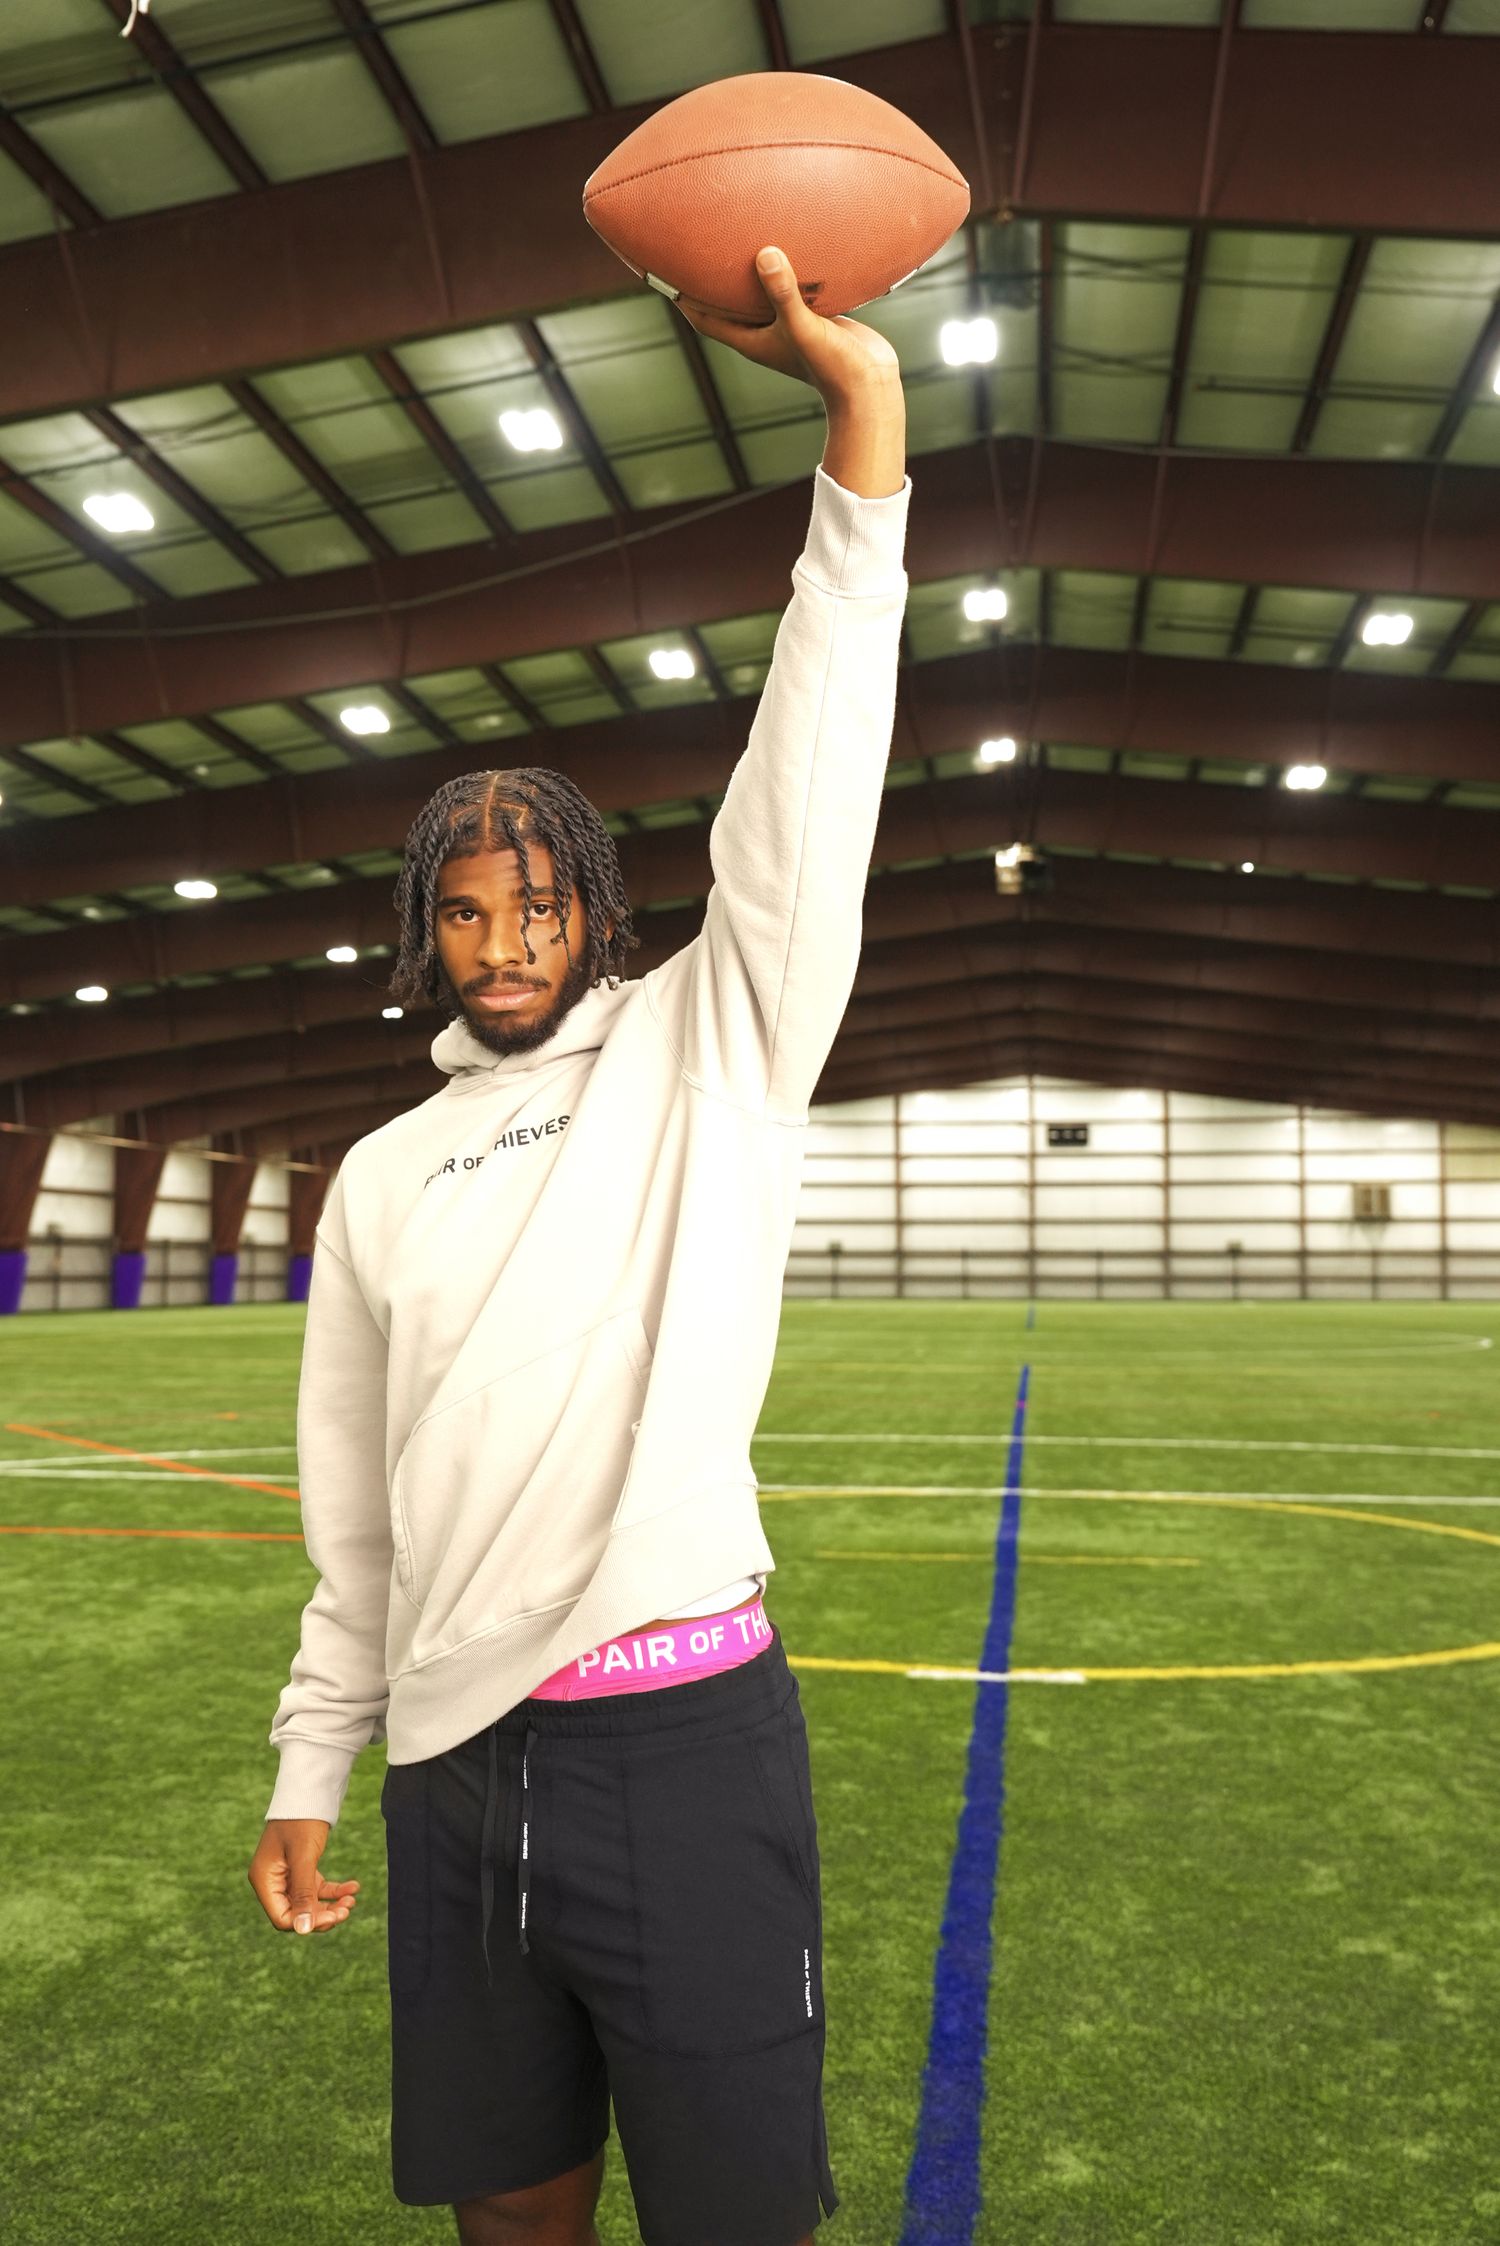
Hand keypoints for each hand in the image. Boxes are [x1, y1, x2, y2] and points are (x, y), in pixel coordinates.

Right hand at [249, 1817, 359, 1936]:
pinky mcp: (302, 1869)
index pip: (282, 1917)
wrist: (310, 1791)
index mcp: (264, 1879)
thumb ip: (303, 1894)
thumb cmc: (301, 1821)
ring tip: (352, 1899)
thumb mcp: (304, 1857)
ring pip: (310, 1902)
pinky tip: (354, 1886)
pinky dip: (335, 1890)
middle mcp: (273, 1881)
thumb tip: (303, 1930)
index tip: (332, 1917)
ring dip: (331, 1904)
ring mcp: (288, 1876)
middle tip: (346, 1909)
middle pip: (297, 1913)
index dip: (306, 1923)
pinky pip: (318, 1888)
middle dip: (323, 1914)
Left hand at [675, 247, 901, 402]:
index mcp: (751, 340)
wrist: (871, 385)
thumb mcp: (804, 326)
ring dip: (750, 272)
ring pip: (760, 294)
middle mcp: (766, 333)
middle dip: (711, 278)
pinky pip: (792, 289)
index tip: (663, 269)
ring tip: (740, 236)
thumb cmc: (832, 366)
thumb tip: (765, 253)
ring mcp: (789, 325)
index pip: (704, 319)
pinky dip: (787, 270)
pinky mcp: (813, 317)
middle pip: (727, 303)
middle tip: (697, 243)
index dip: (682, 297)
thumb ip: (783, 292)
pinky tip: (791, 242)